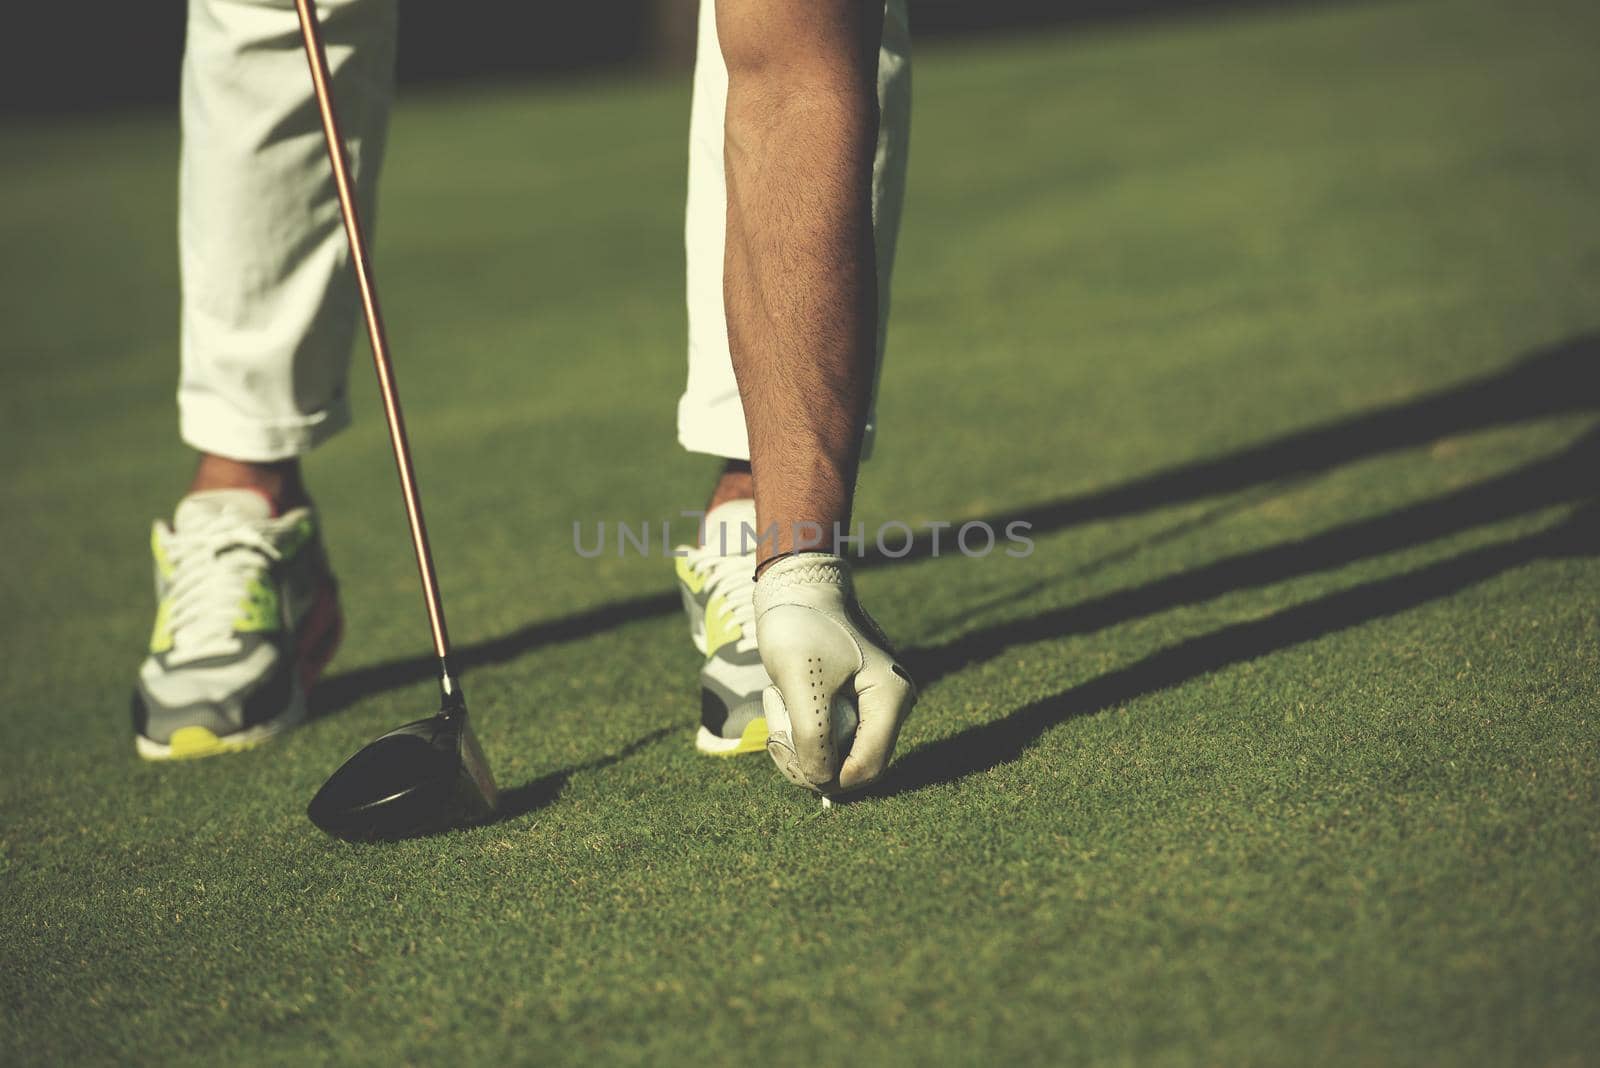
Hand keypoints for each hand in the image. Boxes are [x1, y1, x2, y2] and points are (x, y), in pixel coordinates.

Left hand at [754, 553, 915, 793]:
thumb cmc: (801, 626)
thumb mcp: (802, 682)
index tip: (787, 756)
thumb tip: (821, 781)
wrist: (795, 586)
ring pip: (834, 754)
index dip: (827, 778)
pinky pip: (826, 736)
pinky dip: (798, 727)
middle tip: (774, 732)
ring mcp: (871, 705)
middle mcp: (890, 705)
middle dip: (807, 759)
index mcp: (891, 698)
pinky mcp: (851, 703)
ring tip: (775, 702)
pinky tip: (780, 698)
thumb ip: (814, 736)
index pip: (867, 768)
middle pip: (851, 766)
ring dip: (797, 741)